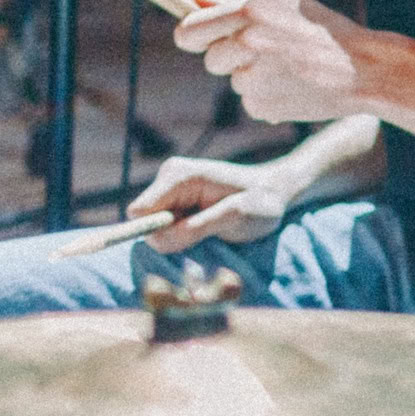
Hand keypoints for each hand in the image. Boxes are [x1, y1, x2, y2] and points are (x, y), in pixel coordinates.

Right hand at [126, 155, 293, 253]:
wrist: (275, 193)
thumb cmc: (260, 202)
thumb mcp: (234, 217)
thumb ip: (195, 228)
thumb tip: (157, 239)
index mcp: (179, 175)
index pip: (139, 211)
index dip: (154, 232)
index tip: (184, 238)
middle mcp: (169, 178)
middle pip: (144, 222)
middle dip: (169, 236)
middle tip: (206, 232)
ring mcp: (171, 190)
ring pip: (154, 229)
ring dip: (178, 237)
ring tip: (211, 228)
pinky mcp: (176, 202)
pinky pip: (165, 229)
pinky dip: (182, 235)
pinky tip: (207, 227)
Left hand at [173, 0, 379, 124]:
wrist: (364, 69)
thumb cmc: (324, 31)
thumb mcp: (285, 4)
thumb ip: (235, 2)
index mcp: (250, 13)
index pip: (188, 32)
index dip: (191, 36)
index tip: (200, 39)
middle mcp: (246, 45)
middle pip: (210, 60)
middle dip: (229, 58)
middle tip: (267, 52)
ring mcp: (252, 79)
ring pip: (234, 81)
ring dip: (253, 76)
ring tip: (290, 68)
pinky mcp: (260, 107)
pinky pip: (250, 102)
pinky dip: (267, 96)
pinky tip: (295, 87)